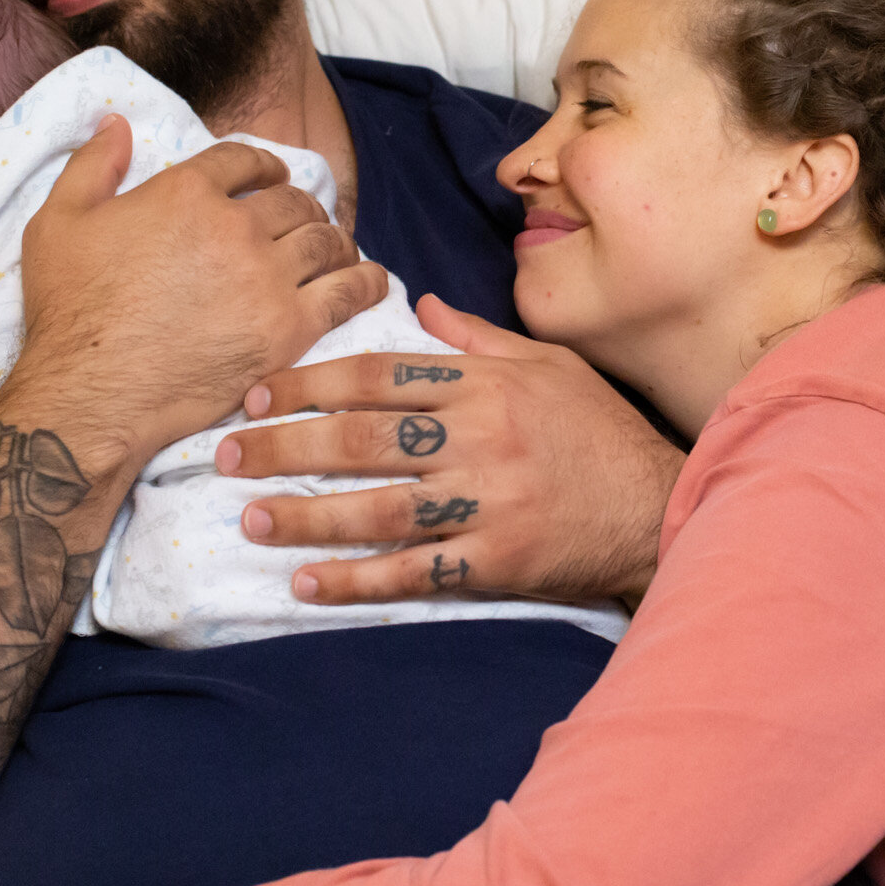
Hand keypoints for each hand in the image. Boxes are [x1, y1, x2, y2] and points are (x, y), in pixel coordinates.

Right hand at [5, 116, 390, 470]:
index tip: (271, 179)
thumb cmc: (69, 313)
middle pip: (293, 201)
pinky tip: (373, 281)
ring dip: (334, 240)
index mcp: (184, 192)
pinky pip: (348, 293)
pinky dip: (367, 282)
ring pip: (325, 241)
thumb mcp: (56, 222)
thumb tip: (116, 122)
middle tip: (304, 221)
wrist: (92, 393)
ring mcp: (266, 278)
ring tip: (335, 250)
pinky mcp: (288, 330)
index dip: (263, 167)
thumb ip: (91, 165)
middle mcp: (234, 227)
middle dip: (302, 206)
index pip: (245, 161)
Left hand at [218, 295, 684, 605]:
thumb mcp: (550, 365)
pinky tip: (309, 583)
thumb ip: (478, 337)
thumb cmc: (600, 433)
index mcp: (485, 385)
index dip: (309, 381)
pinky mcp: (497, 561)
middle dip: (284, 445)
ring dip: (306, 514)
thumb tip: (416, 302)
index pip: (379, 375)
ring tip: (249, 517)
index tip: (257, 394)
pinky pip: (415, 573)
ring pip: (378, 507)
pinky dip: (358, 580)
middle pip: (362, 438)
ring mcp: (487, 504)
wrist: (660, 506)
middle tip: (224, 453)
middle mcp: (480, 438)